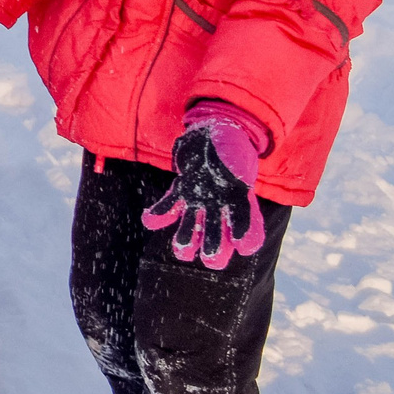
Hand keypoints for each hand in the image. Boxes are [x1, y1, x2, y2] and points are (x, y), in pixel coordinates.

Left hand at [142, 104, 269, 269]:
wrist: (210, 133)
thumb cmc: (228, 145)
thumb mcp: (235, 153)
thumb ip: (235, 167)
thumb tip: (237, 179)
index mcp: (239, 200)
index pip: (246, 224)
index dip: (246, 236)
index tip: (243, 245)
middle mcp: (219, 206)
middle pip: (218, 234)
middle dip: (214, 248)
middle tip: (210, 259)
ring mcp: (199, 200)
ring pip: (191, 226)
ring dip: (185, 239)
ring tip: (182, 252)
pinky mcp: (181, 192)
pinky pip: (169, 207)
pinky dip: (158, 215)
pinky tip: (148, 220)